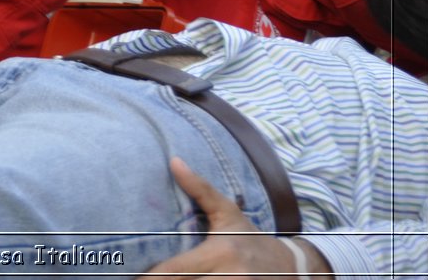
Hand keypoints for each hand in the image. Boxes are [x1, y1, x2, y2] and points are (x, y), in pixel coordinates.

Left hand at [144, 158, 329, 277]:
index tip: (133, 275)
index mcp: (221, 253)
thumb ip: (200, 189)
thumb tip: (173, 160)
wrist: (295, 268)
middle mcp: (230, 277)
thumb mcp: (228, 213)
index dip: (150, 277)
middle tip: (137, 277)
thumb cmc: (252, 239)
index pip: (174, 271)